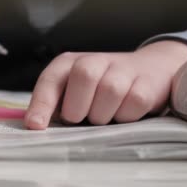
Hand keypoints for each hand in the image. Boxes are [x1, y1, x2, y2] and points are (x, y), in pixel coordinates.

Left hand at [24, 40, 186, 128]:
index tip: (35, 126)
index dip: (42, 102)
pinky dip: (127, 116)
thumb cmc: (101, 90)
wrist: (151, 69)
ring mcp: (123, 69)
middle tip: (82, 119)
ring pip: (110, 90)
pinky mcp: (147, 82)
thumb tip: (35, 126)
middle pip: (83, 75)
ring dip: (104, 114)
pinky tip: (125, 114)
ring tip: (105, 116)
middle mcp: (95, 60)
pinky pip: (134, 102)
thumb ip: (55, 107)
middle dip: (79, 106)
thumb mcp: (74, 95)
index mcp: (69, 64)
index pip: (51, 79)